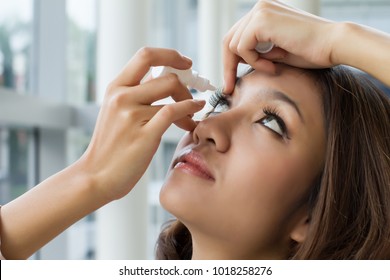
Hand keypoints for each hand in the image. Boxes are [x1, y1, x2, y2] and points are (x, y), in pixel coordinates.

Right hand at [80, 47, 204, 200]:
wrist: (96, 176)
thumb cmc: (111, 146)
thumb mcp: (116, 111)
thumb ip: (137, 93)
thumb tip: (163, 77)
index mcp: (115, 88)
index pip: (146, 55)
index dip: (170, 55)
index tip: (186, 63)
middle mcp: (121, 97)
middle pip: (166, 75)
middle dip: (185, 84)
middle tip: (192, 95)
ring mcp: (132, 115)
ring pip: (172, 94)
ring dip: (190, 102)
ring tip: (191, 117)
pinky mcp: (144, 134)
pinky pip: (174, 112)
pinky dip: (190, 109)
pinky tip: (194, 115)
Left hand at [223, 0, 336, 92]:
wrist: (334, 45)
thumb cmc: (311, 51)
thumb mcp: (276, 52)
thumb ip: (257, 52)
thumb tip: (236, 61)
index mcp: (264, 13)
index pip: (236, 37)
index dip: (230, 61)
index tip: (230, 82)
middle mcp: (259, 7)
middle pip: (228, 39)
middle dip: (228, 66)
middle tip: (229, 87)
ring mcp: (260, 11)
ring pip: (233, 45)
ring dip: (250, 63)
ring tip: (272, 68)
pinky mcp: (261, 20)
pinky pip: (242, 47)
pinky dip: (255, 61)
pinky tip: (273, 65)